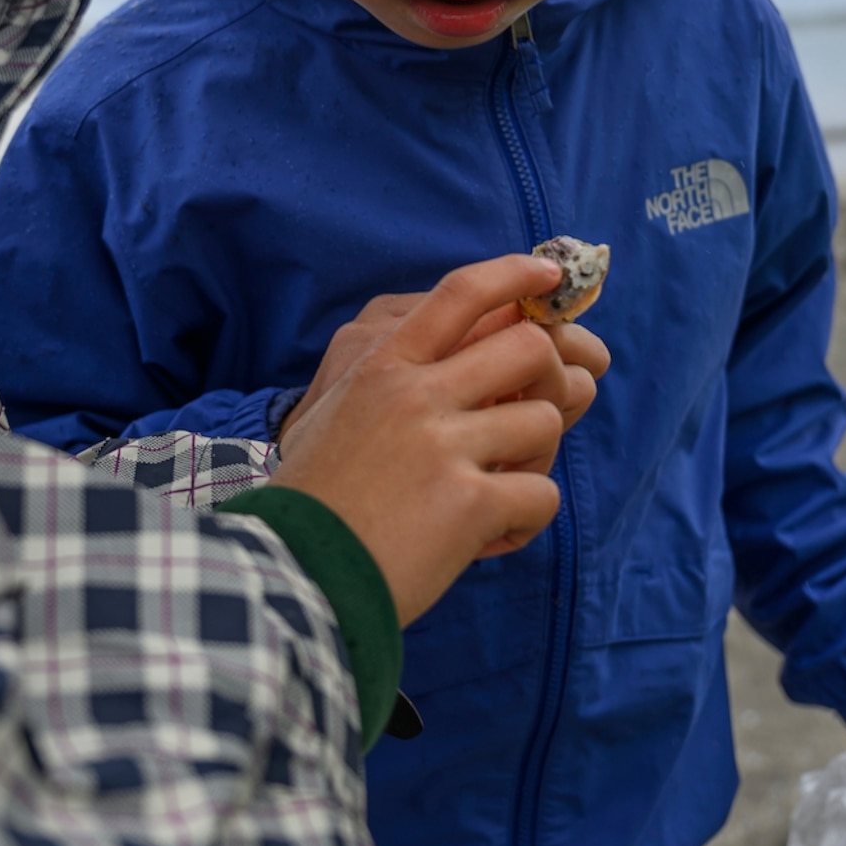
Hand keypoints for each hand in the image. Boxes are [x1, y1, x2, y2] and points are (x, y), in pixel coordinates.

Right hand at [274, 255, 603, 623]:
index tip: (549, 278)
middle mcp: (415, 394)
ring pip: (546, 421)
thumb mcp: (339, 411)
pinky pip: (542, 494)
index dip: (516, 275)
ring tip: (499, 492)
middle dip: (553, 380)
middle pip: (529, 347)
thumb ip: (397, 378)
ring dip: (536, 460)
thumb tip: (473, 363)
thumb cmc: (317, 499)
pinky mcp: (468, 502)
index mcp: (382, 364)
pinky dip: (525, 521)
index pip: (461, 293)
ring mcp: (443, 445)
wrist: (291, 570)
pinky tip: (487, 537)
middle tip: (536, 417)